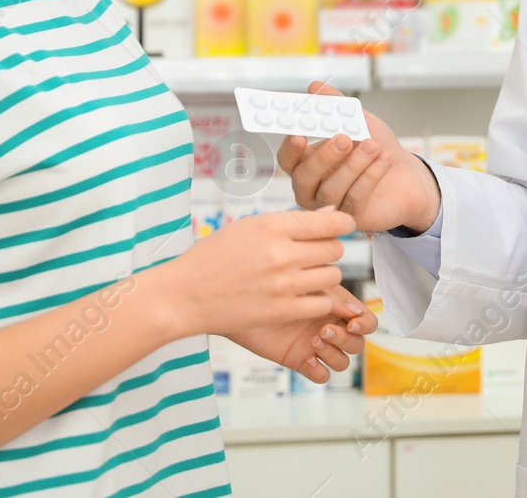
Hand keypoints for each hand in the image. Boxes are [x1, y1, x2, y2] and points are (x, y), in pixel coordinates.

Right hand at [162, 207, 353, 338]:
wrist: (183, 296)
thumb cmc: (213, 257)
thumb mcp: (247, 227)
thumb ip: (290, 221)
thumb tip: (332, 214)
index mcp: (272, 226)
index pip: (330, 222)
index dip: (343, 224)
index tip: (343, 227)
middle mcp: (281, 253)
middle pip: (335, 249)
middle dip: (328, 251)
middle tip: (313, 255)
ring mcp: (282, 284)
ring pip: (333, 276)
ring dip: (324, 276)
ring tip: (303, 277)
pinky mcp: (281, 312)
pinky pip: (322, 303)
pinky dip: (317, 301)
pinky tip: (301, 297)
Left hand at [232, 283, 376, 382]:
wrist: (242, 298)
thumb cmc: (274, 284)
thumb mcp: (310, 286)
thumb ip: (334, 299)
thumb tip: (356, 314)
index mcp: (337, 307)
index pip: (366, 320)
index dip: (366, 324)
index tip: (353, 322)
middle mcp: (330, 326)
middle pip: (357, 343)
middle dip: (345, 339)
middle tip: (323, 330)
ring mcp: (316, 345)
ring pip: (343, 362)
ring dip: (334, 354)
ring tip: (313, 342)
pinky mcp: (301, 361)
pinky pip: (322, 375)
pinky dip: (319, 370)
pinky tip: (307, 358)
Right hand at [278, 82, 440, 234]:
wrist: (407, 174)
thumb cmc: (375, 148)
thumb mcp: (358, 121)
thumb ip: (336, 106)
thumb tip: (315, 87)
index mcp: (306, 163)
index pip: (287, 159)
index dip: (290, 148)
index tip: (299, 134)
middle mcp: (312, 188)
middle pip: (305, 177)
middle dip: (324, 156)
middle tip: (345, 138)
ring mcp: (330, 206)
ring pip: (331, 189)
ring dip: (353, 165)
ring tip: (372, 146)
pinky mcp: (352, 218)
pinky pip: (355, 198)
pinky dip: (370, 176)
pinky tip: (383, 159)